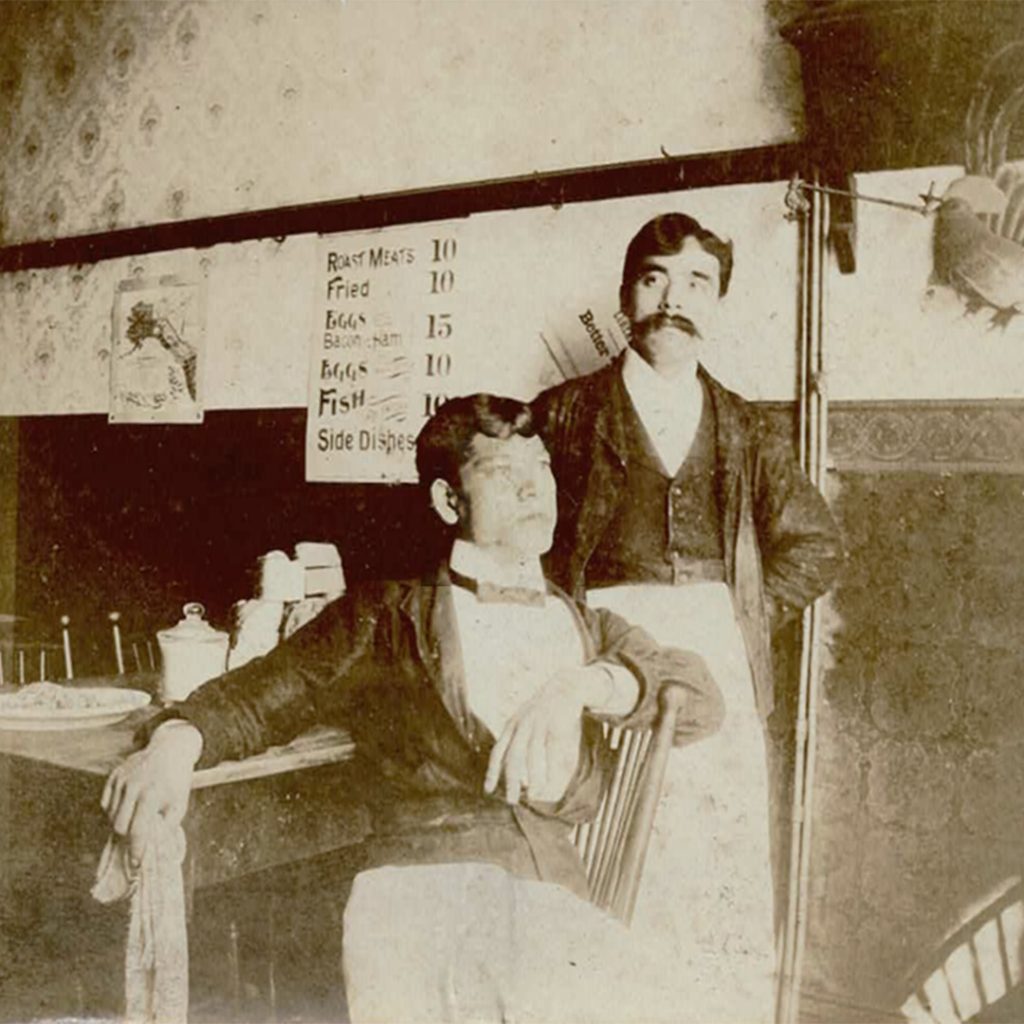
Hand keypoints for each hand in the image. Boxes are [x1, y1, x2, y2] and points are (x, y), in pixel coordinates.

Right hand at [100, 721, 201, 862]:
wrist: (171, 749)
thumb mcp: (179, 804)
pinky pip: (106, 804)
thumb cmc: (176, 781)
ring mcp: (121, 779)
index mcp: (152, 793)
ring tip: (137, 816)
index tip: (135, 863)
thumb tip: (154, 849)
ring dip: (121, 822)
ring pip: (110, 816)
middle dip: (127, 836)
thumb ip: (167, 827)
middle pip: (118, 826)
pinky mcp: (113, 775)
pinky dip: (115, 810)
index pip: (138, 829)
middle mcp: (133, 786)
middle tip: (137, 838)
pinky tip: (129, 805)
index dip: (136, 849)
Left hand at [484, 666, 599, 804]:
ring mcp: (539, 723)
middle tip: (512, 801)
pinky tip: (552, 782)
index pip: (497, 751)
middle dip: (511, 780)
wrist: (566, 686)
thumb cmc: (547, 713)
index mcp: (512, 725)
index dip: (492, 771)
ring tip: (533, 796)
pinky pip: (552, 750)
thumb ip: (523, 744)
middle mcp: (522, 724)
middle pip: (513, 756)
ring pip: (532, 755)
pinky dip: (551, 769)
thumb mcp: (530, 724)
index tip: (488, 791)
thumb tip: (517, 771)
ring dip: (532, 778)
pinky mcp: (556, 724)